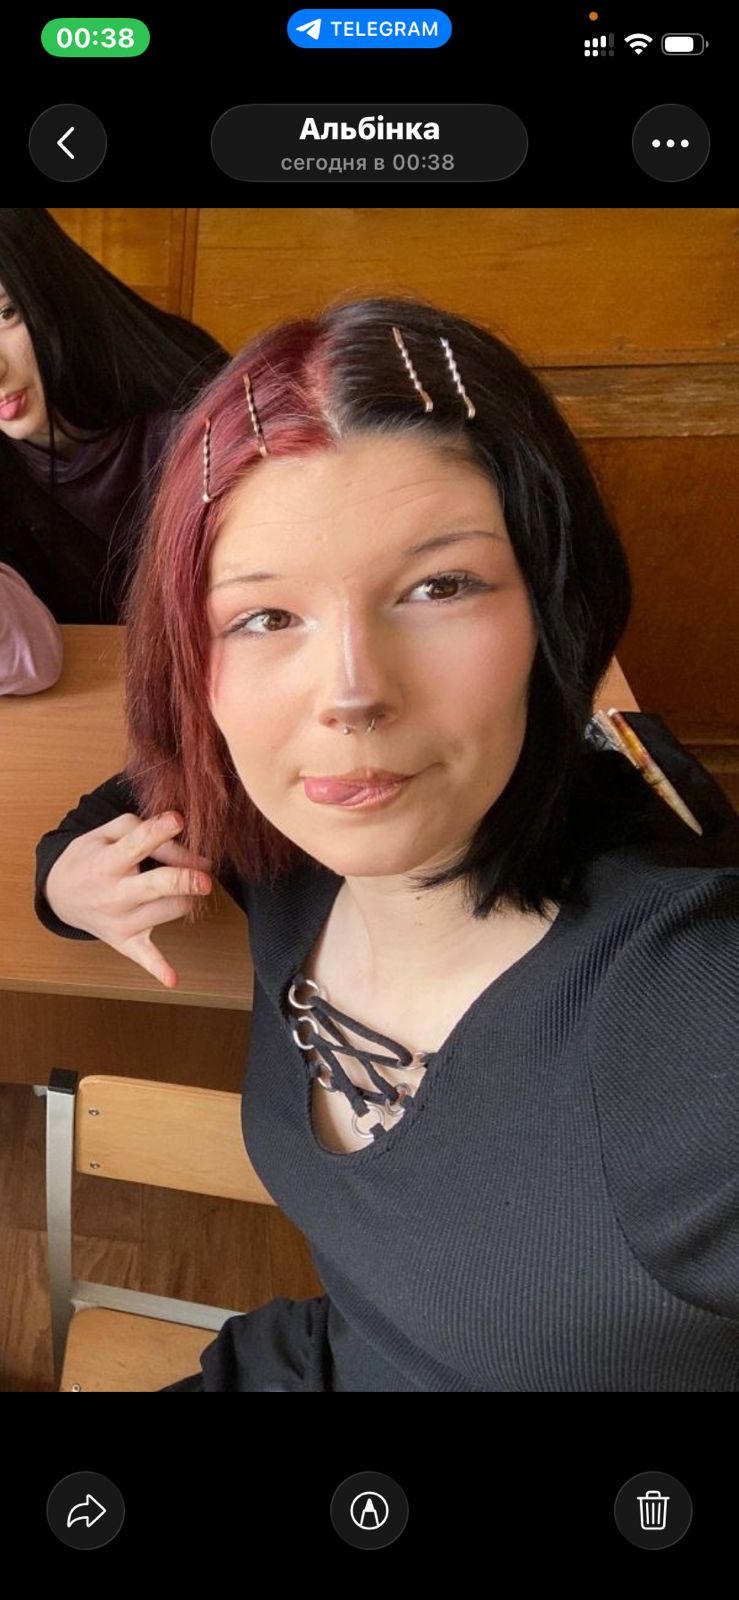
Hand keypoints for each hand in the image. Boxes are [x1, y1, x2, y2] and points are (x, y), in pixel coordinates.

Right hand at [42, 812, 212, 987]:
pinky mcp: (126, 941)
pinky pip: (145, 958)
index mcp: (107, 862)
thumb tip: (184, 846)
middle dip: (184, 879)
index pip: (137, 844)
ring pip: (172, 909)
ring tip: (182, 886)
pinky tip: (172, 980)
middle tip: (205, 876)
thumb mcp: (108, 833)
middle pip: (157, 885)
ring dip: (187, 897)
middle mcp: (114, 894)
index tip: (177, 820)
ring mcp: (121, 921)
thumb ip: (144, 830)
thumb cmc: (93, 857)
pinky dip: (158, 969)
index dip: (159, 830)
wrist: (62, 895)